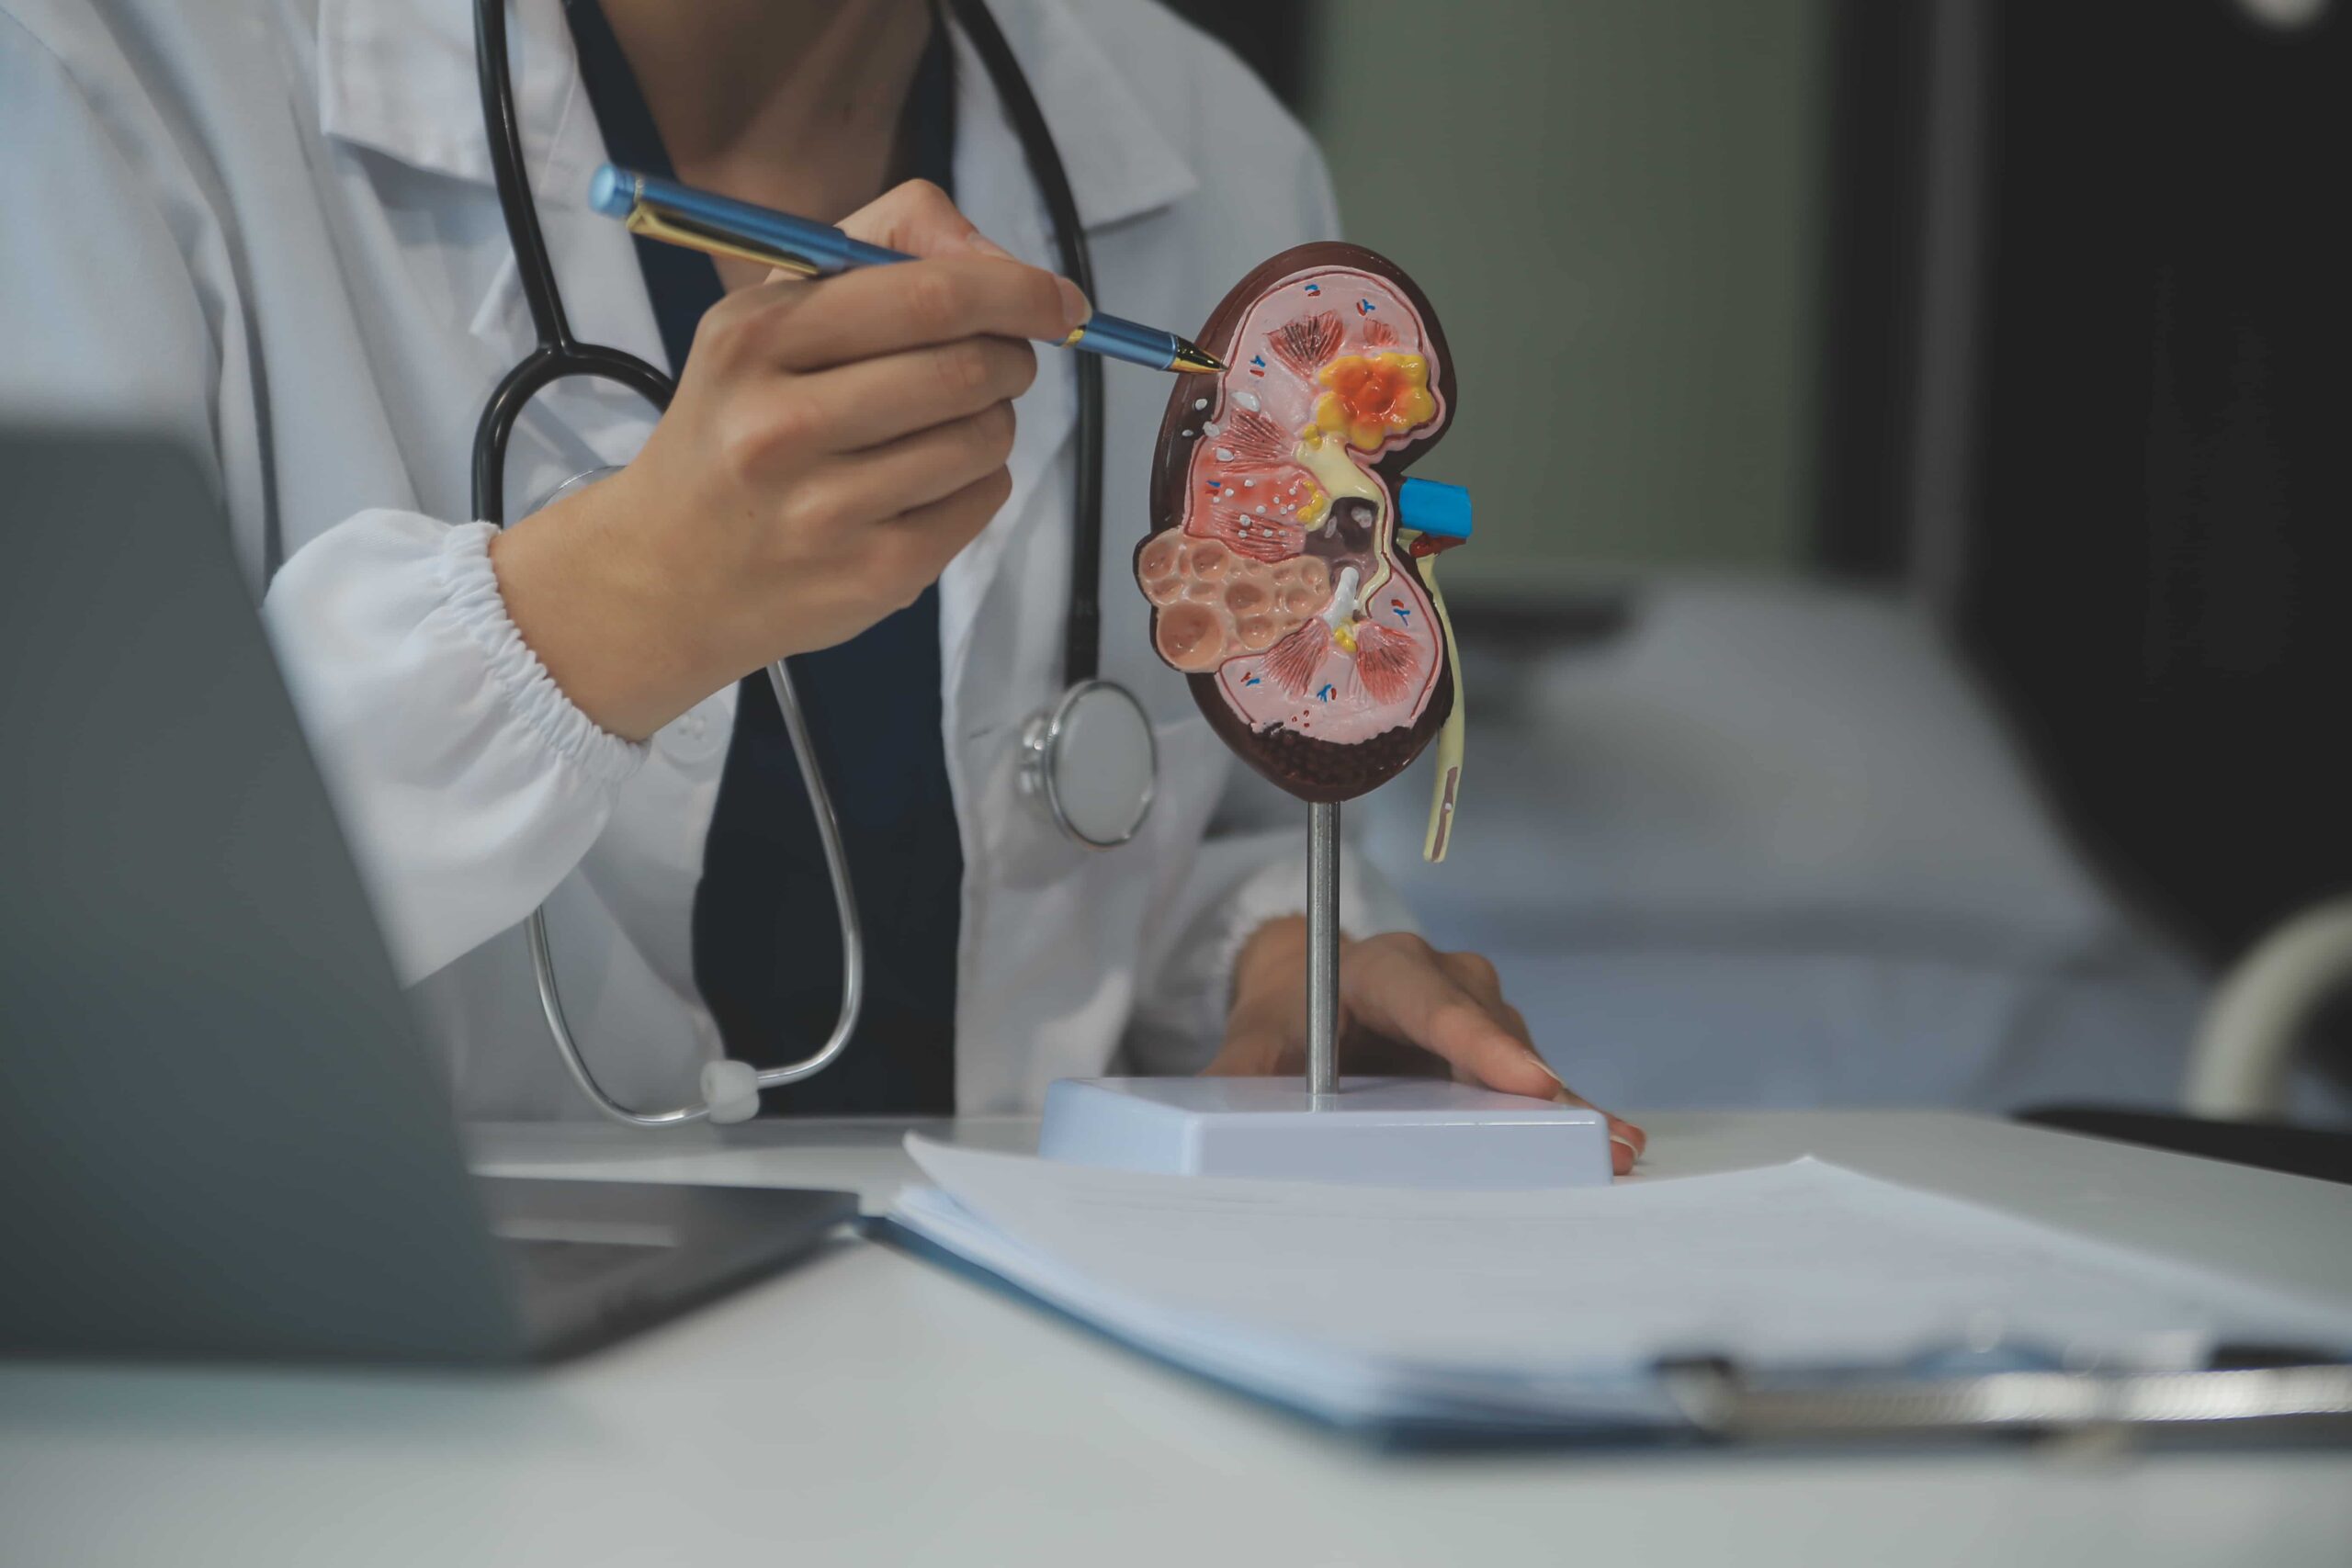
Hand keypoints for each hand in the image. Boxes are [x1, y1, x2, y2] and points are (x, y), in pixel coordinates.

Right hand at [490, 179, 1088, 739]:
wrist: (668, 569)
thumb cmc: (741, 420)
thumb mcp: (771, 313)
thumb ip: (883, 249)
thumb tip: (999, 260)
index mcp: (755, 339)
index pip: (928, 296)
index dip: (1017, 290)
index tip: (1059, 299)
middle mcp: (780, 426)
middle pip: (968, 369)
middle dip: (1011, 356)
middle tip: (998, 361)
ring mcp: (826, 510)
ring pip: (986, 437)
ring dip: (994, 420)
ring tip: (944, 425)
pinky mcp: (872, 574)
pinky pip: (983, 501)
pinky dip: (979, 481)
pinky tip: (923, 482)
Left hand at [1210, 920, 1646, 1174]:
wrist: (1307, 993)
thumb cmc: (1287, 1013)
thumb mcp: (1255, 1041)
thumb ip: (1238, 1076)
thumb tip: (1216, 1116)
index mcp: (1381, 968)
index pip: (1433, 1001)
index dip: (1479, 1042)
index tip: (1524, 1079)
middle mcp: (1442, 981)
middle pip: (1493, 1032)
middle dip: (1539, 1085)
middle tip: (1588, 1134)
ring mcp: (1477, 1013)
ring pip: (1522, 1058)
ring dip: (1560, 1107)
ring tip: (1606, 1151)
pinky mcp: (1494, 1052)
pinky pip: (1531, 1082)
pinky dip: (1563, 1114)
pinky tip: (1605, 1146)